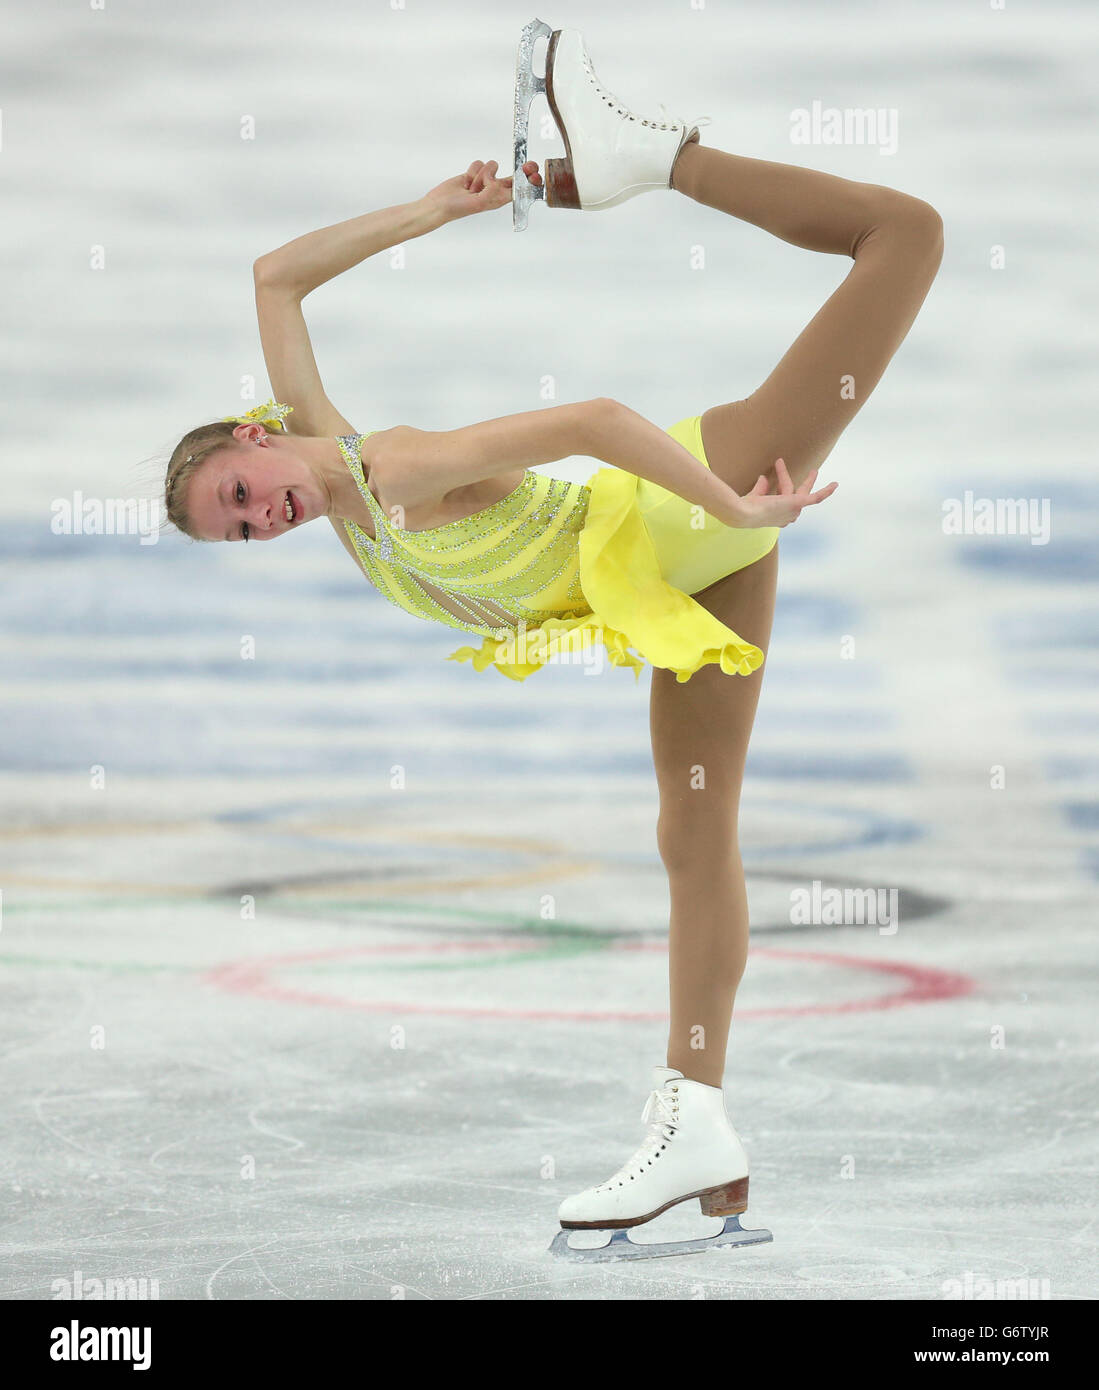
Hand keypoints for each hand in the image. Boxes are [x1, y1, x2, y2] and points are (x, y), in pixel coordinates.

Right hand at [421, 159, 540, 221]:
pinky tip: (465, 182)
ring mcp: (485, 180)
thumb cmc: (459, 208)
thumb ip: (492, 191)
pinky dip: (471, 171)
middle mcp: (496, 190)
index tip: (535, 174)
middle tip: (528, 164)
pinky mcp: (474, 173)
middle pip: (514, 175)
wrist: (440, 204)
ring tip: (472, 187)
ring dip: (481, 174)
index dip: (529, 181)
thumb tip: (496, 180)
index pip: (519, 188)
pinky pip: (479, 163)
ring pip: (491, 165)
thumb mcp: (480, 203)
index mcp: (500, 199)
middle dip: (521, 169)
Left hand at [729, 459, 837, 527]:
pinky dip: (826, 491)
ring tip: (814, 470)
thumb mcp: (753, 496)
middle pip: (791, 493)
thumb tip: (763, 477)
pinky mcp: (798, 504)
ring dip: (808, 480)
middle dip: (794, 483)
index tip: (764, 478)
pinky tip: (835, 484)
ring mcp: (793, 511)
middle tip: (807, 473)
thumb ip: (760, 488)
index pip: (780, 499)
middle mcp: (786, 517)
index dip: (775, 488)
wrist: (744, 513)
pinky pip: (816, 498)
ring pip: (801, 491)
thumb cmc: (744, 508)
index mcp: (775, 517)